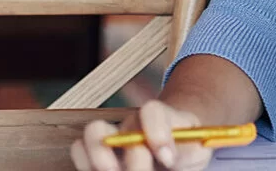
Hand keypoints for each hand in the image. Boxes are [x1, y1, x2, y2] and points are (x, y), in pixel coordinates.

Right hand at [71, 100, 213, 170]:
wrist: (178, 147)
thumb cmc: (187, 148)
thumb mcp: (197, 149)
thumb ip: (187, 150)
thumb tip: (167, 158)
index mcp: (160, 117)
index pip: (152, 111)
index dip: (157, 133)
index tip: (168, 158)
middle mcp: (133, 124)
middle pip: (119, 125)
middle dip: (131, 155)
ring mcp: (114, 136)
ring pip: (93, 133)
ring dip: (100, 158)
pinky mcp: (99, 152)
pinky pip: (79, 151)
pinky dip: (85, 163)